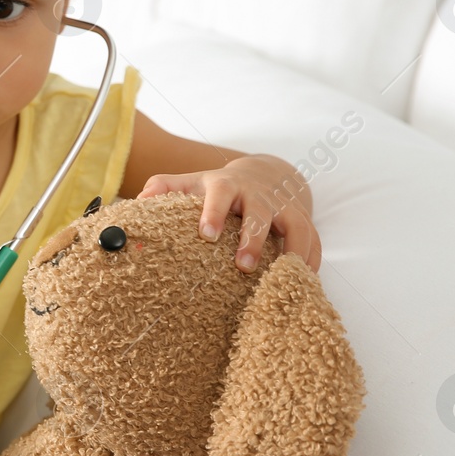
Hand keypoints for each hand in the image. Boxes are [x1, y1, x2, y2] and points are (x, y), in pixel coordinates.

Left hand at [137, 154, 320, 272]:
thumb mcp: (193, 182)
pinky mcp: (305, 221)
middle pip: (260, 214)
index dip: (213, 213)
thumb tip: (139, 200)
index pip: (219, 195)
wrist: (266, 173)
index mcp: (228, 186)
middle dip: (254, 239)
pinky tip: (303, 282)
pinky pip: (315, 241)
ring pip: (297, 227)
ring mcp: (286, 208)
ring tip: (283, 279)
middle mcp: (260, 195)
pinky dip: (312, 260)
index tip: (206, 235)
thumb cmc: (221, 186)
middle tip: (243, 266)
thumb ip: (165, 187)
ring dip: (292, 252)